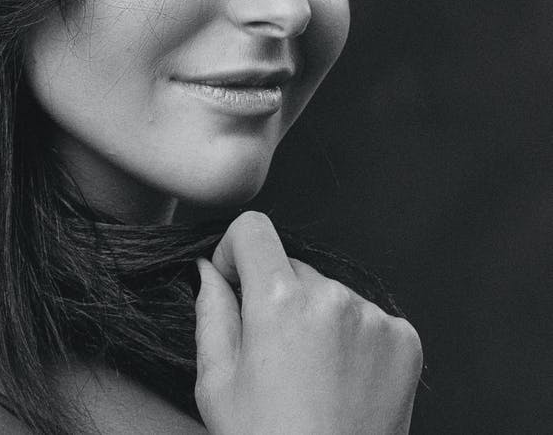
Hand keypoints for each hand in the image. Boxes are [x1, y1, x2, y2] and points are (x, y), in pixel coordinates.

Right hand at [194, 212, 421, 434]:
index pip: (253, 228)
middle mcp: (332, 299)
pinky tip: (340, 378)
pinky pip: (365, 314)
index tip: (235, 282)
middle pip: (290, 264)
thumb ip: (210, 312)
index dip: (234, 250)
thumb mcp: (217, 383)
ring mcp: (374, 318)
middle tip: (270, 351)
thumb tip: (209, 272)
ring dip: (314, 316)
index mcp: (279, 304)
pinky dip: (350, 336)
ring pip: (328, 290)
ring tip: (309, 373)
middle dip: (275, 294)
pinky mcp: (404, 339)